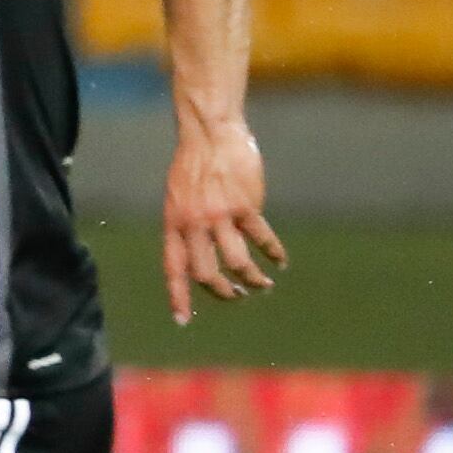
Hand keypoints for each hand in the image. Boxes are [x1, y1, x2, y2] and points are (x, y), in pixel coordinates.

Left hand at [161, 116, 285, 324]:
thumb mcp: (177, 197)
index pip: (173, 268)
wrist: (210, 133)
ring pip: (236, 262)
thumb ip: (185, 225)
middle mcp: (194, 224)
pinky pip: (261, 239)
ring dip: (252, 279)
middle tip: (235, 296)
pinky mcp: (246, 206)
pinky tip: (280, 260)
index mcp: (174, 224)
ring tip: (263, 286)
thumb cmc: (193, 164)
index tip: (182, 320)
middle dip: (222, 292)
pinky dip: (273, 253)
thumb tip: (197, 252)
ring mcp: (220, 216)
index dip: (178, 296)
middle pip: (206, 273)